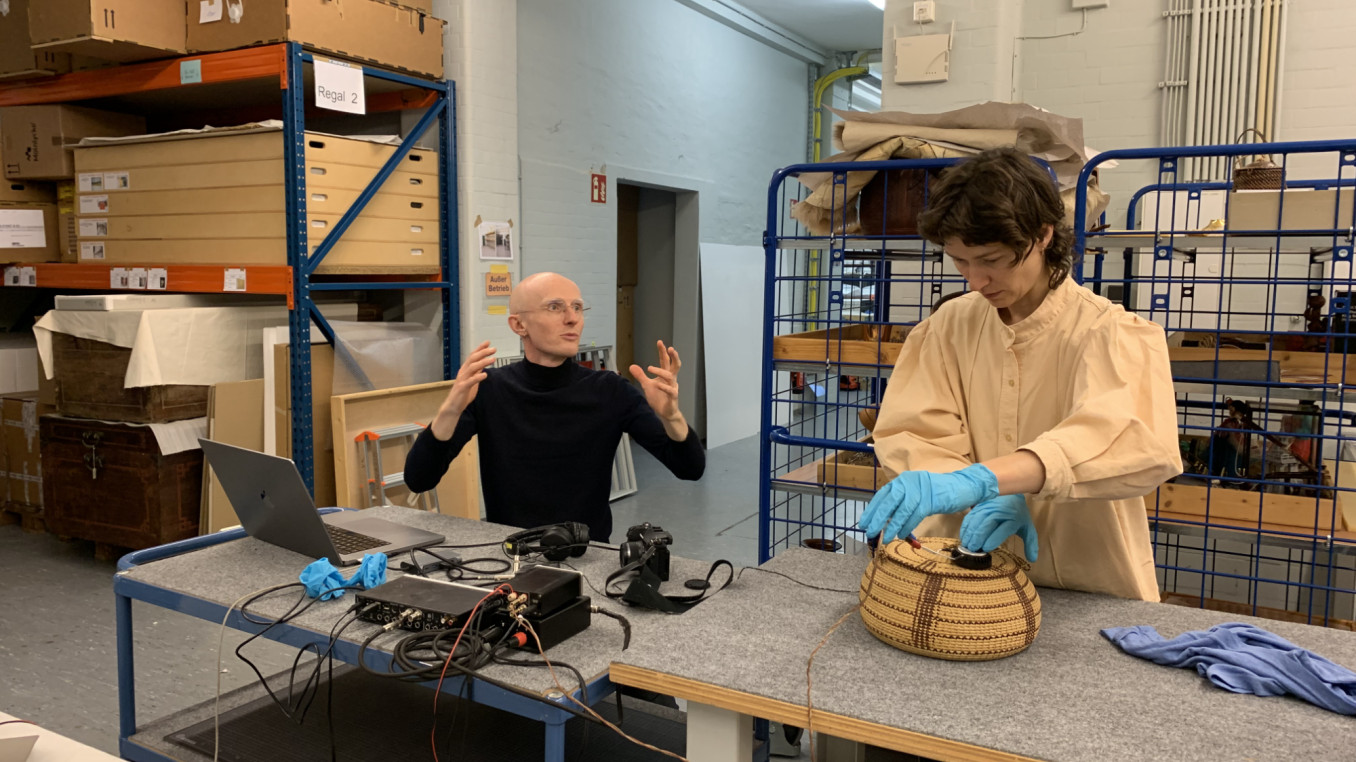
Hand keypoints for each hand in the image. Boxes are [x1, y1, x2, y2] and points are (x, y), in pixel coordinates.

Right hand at [430, 341, 495, 439]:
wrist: (453, 406)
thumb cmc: (463, 393)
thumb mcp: (472, 380)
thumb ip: (477, 372)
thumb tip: (484, 364)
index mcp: (465, 370)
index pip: (472, 356)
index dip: (479, 348)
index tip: (488, 342)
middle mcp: (463, 372)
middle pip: (473, 359)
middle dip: (483, 352)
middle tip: (493, 349)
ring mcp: (462, 379)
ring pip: (472, 368)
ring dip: (483, 362)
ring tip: (493, 359)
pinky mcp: (462, 388)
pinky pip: (470, 381)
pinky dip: (477, 377)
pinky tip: (485, 375)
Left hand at [630, 341, 685, 435]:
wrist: (665, 413)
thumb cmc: (659, 398)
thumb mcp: (647, 385)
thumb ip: (641, 376)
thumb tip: (632, 366)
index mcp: (666, 375)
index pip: (665, 361)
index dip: (663, 352)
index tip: (660, 342)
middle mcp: (671, 380)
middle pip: (675, 365)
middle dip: (673, 356)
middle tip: (669, 348)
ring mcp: (673, 388)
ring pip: (670, 376)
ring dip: (660, 371)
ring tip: (649, 368)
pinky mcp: (673, 397)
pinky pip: (670, 390)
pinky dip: (664, 387)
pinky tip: (657, 384)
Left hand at [857, 464, 998, 543]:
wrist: (963, 487)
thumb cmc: (938, 494)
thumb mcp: (917, 495)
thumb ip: (902, 503)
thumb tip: (885, 520)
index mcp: (903, 480)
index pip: (883, 495)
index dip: (872, 509)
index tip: (864, 522)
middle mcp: (909, 482)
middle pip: (889, 501)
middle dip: (877, 518)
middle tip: (869, 532)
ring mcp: (920, 489)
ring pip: (902, 510)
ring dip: (892, 526)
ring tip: (886, 538)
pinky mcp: (931, 499)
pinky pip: (915, 515)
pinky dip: (907, 526)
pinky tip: (901, 534)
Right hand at [959, 494, 1037, 562]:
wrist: (1012, 494)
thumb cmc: (1019, 515)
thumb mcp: (1028, 528)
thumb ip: (1031, 544)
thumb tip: (1032, 559)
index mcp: (1013, 518)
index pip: (1002, 529)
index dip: (993, 539)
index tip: (986, 549)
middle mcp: (1000, 512)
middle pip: (986, 524)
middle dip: (978, 538)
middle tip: (973, 549)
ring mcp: (988, 508)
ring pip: (976, 520)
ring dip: (970, 533)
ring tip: (967, 545)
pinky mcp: (979, 506)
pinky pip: (970, 517)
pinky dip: (966, 527)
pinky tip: (964, 536)